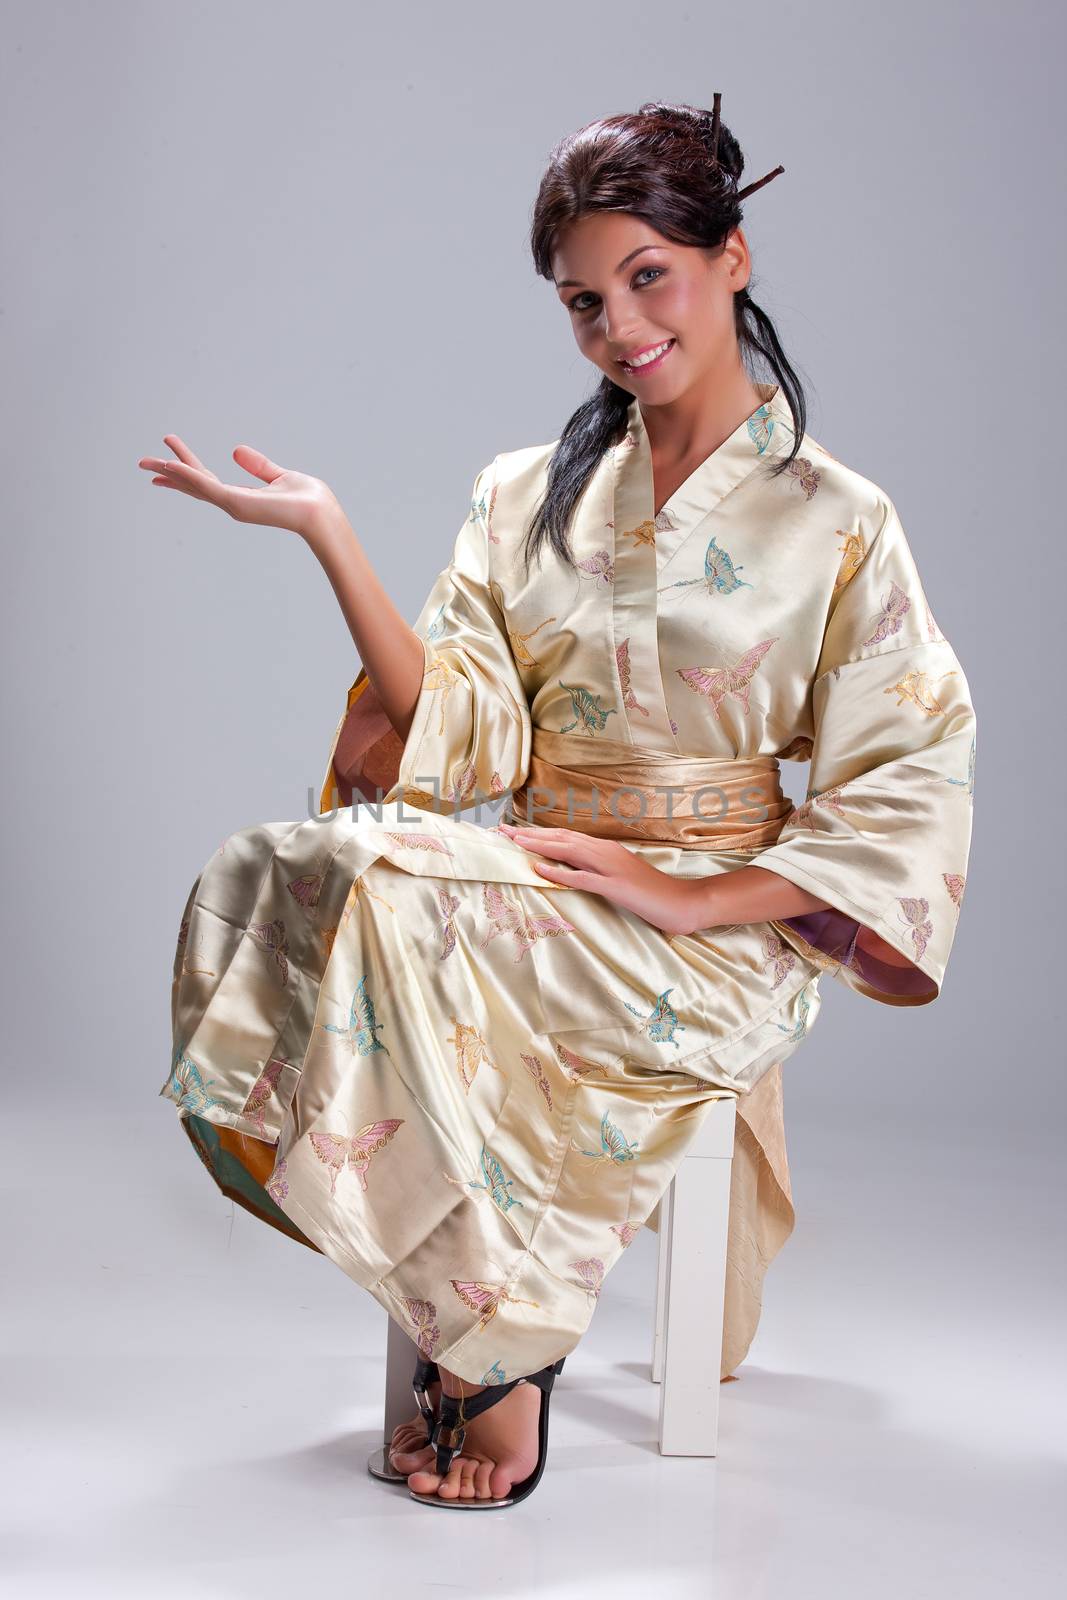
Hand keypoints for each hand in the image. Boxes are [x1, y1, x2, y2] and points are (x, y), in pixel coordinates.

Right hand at [137, 434, 342, 541]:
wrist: (321, 512)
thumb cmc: (308, 500)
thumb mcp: (278, 475)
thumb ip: (258, 466)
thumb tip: (236, 450)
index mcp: (241, 496)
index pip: (206, 480)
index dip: (185, 468)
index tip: (167, 455)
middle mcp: (233, 503)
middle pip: (193, 485)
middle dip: (168, 474)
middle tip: (142, 462)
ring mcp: (233, 505)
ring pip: (194, 485)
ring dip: (171, 473)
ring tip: (147, 463)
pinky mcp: (237, 504)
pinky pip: (207, 486)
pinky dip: (189, 476)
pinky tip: (172, 466)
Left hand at [497, 821, 709, 936]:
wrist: (683, 903)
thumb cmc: (652, 894)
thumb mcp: (620, 878)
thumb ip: (599, 871)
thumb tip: (574, 869)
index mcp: (606, 850)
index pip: (566, 837)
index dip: (539, 833)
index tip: (514, 832)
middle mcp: (606, 852)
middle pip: (562, 838)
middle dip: (530, 834)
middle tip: (502, 831)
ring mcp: (611, 868)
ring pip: (569, 851)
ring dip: (539, 846)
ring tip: (514, 842)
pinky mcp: (616, 886)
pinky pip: (582, 878)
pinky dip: (560, 872)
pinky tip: (540, 869)